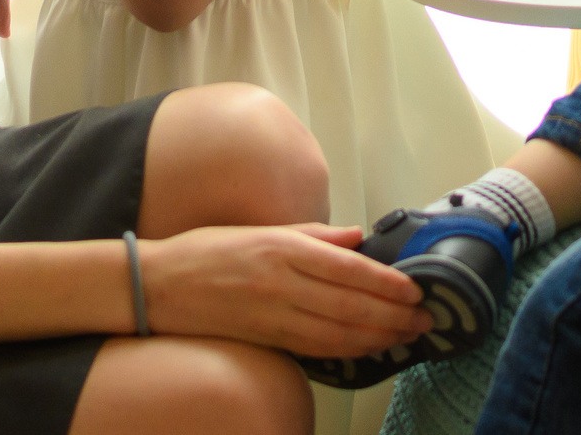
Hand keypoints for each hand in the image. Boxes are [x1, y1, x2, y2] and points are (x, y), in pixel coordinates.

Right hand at [139, 224, 429, 357]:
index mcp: (282, 248)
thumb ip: (312, 234)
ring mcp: (272, 314)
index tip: (415, 289)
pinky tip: (368, 349)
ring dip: (377, 337)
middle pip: (350, 305)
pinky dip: (347, 351)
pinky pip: (314, 348)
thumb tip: (357, 237)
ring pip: (337, 333)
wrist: (156, 285)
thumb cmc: (207, 251)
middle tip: (424, 319)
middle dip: (393, 315)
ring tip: (406, 336)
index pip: (348, 268)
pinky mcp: (265, 338)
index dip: (386, 282)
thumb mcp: (259, 230)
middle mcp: (280, 282)